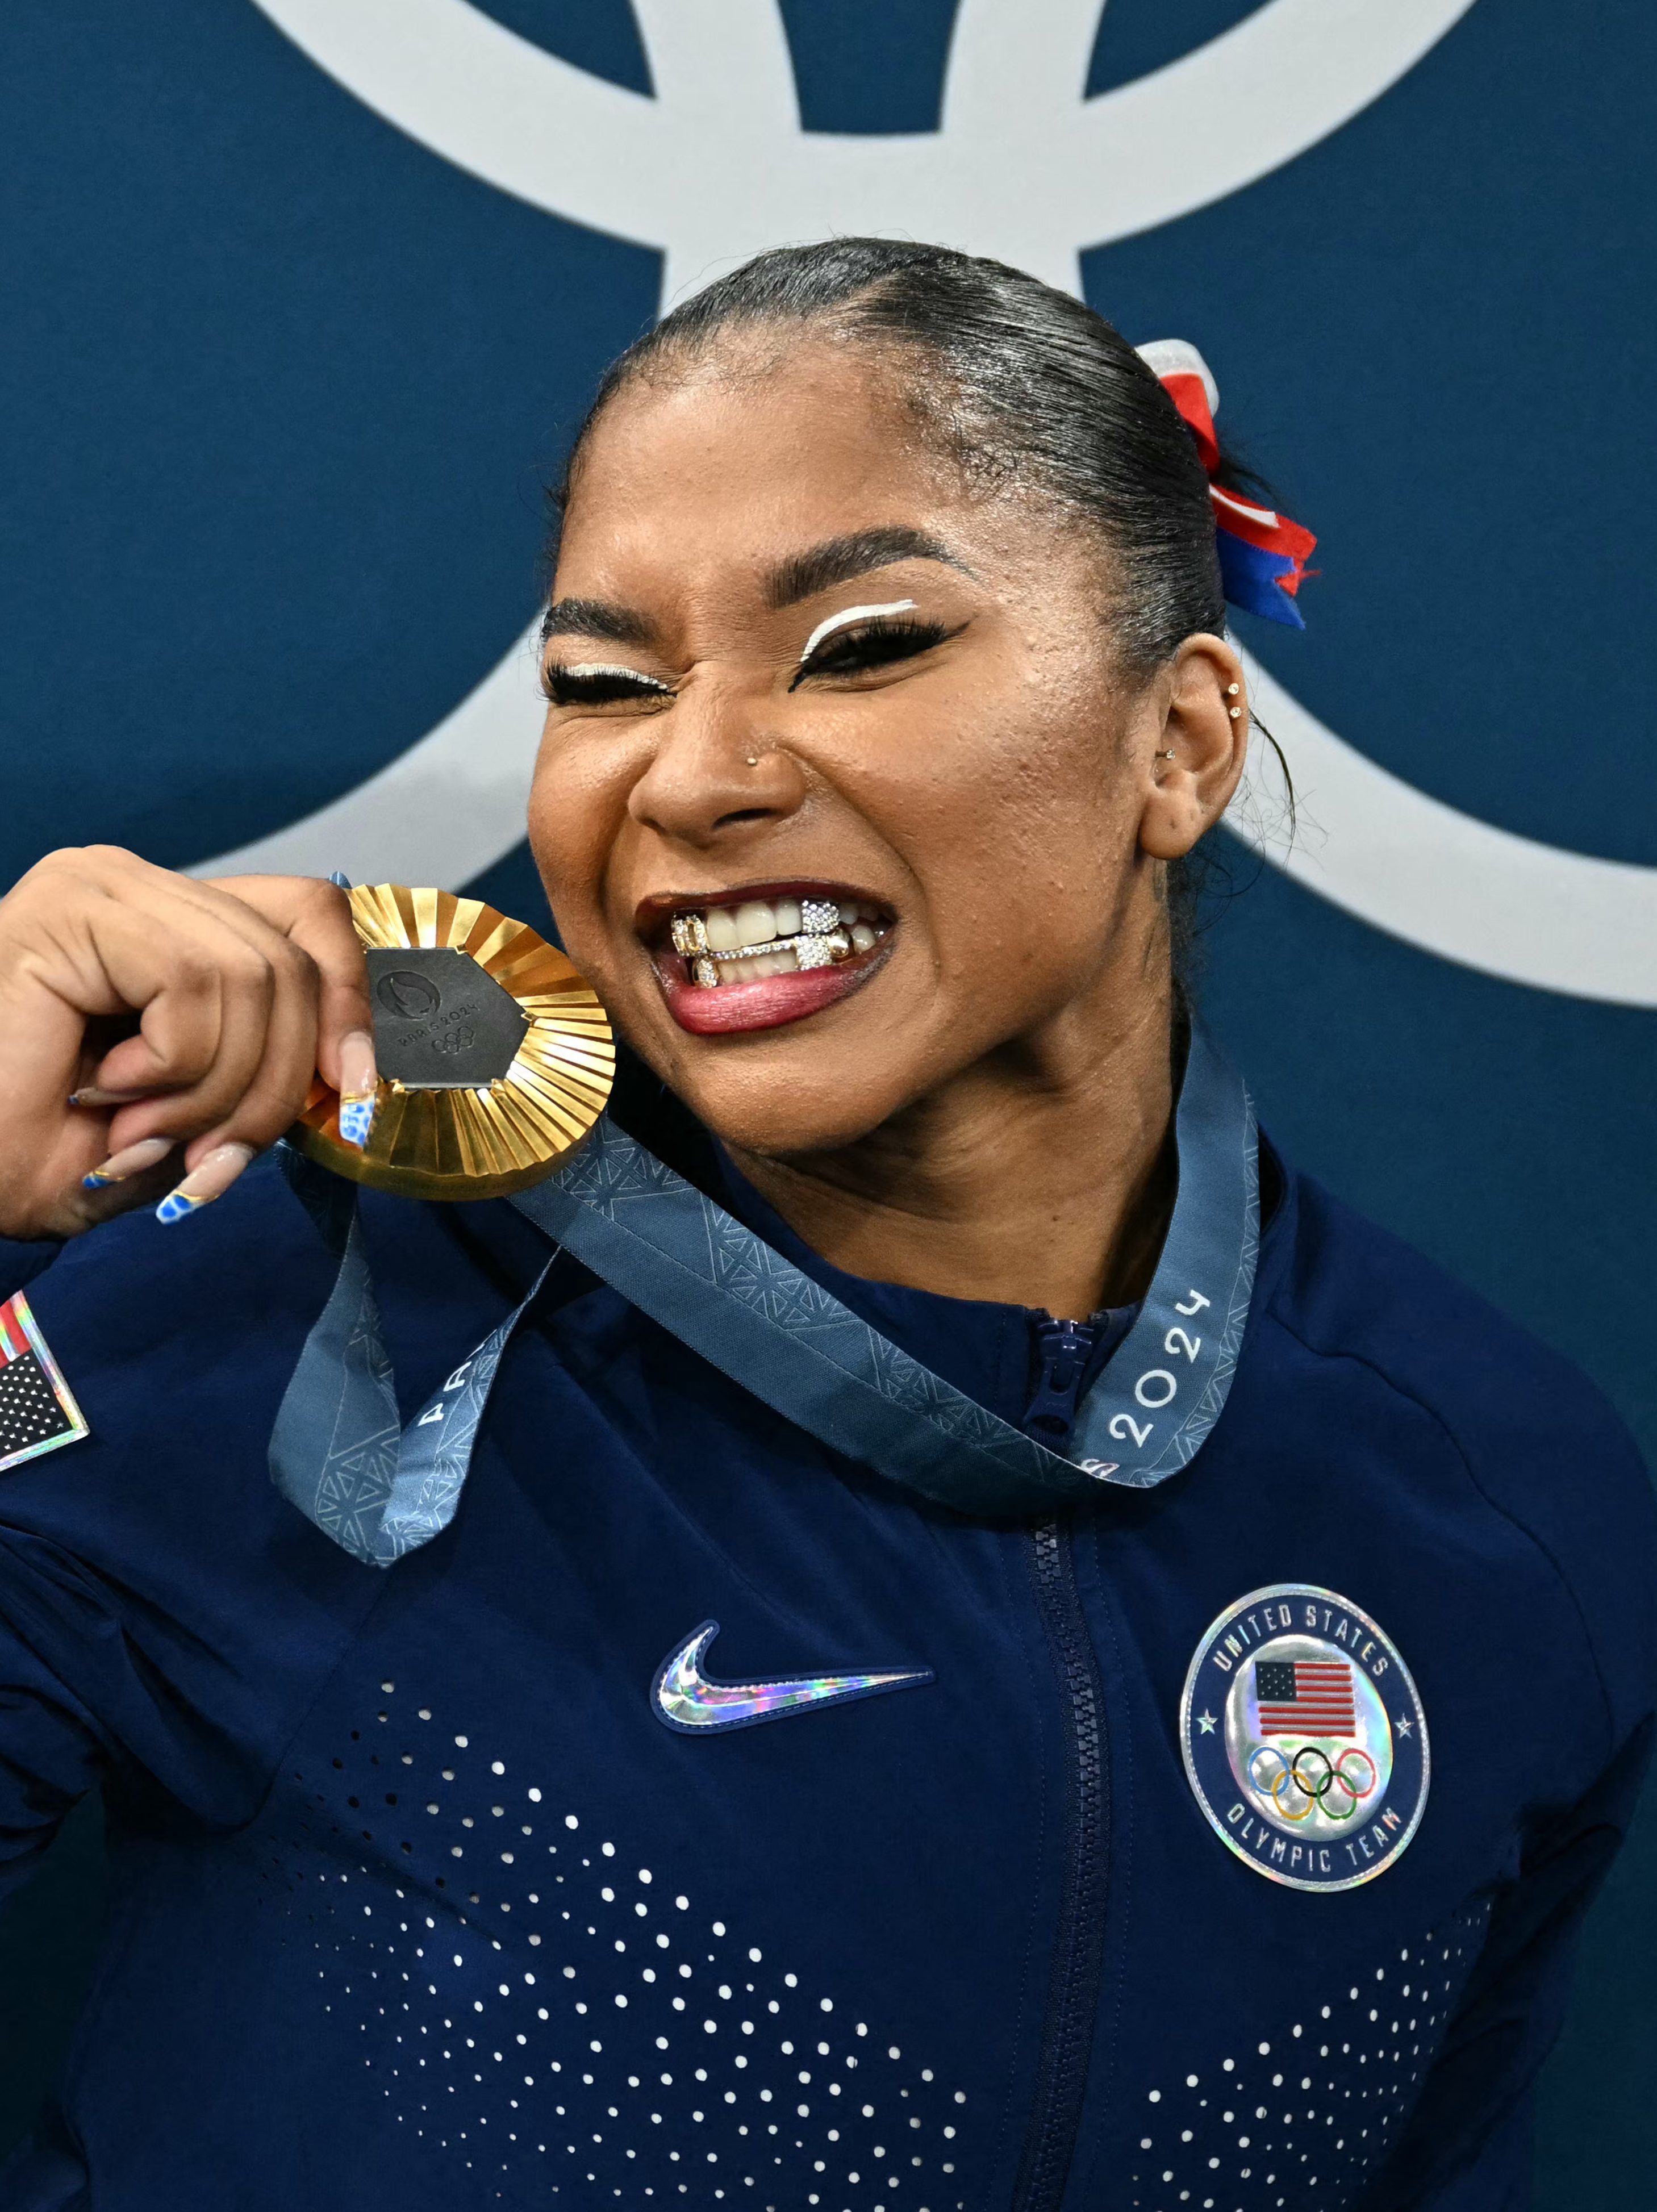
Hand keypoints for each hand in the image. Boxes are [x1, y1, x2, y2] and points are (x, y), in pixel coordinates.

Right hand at [0, 847, 375, 1239]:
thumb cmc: (51, 1151)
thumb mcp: (195, 1120)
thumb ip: (267, 1076)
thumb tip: (351, 1074)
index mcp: (177, 923)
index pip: (310, 920)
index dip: (349, 1006)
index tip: (350, 1095)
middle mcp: (145, 887)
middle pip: (294, 962)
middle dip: (273, 1085)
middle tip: (207, 1155)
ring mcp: (108, 886)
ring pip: (256, 975)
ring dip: (215, 1087)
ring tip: (142, 1127)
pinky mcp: (74, 906)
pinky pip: (196, 983)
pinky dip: (172, 1065)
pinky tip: (105, 1091)